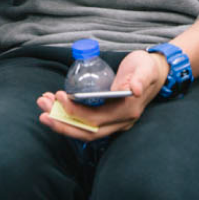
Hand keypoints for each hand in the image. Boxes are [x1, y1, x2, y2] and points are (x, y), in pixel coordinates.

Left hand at [37, 49, 168, 139]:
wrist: (156, 72)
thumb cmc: (147, 68)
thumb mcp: (144, 69)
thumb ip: (139, 79)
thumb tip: (135, 89)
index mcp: (127, 112)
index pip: (96, 119)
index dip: (76, 112)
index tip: (59, 96)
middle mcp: (119, 122)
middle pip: (86, 130)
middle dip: (62, 122)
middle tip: (41, 107)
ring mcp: (113, 121)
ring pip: (83, 128)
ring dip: (61, 119)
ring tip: (43, 103)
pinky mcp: (107, 116)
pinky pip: (85, 121)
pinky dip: (68, 115)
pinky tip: (54, 103)